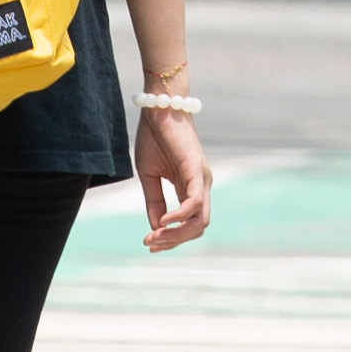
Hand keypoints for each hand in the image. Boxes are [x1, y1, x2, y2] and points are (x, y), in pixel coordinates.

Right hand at [135, 100, 213, 252]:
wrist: (160, 107)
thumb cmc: (155, 137)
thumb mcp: (149, 176)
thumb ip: (154, 201)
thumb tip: (155, 228)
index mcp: (191, 188)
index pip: (189, 224)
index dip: (170, 238)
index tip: (148, 243)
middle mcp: (201, 187)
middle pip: (197, 228)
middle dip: (173, 241)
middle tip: (150, 244)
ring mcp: (202, 180)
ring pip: (200, 221)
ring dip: (177, 234)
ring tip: (155, 236)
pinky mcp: (197, 171)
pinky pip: (194, 203)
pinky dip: (180, 217)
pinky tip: (163, 221)